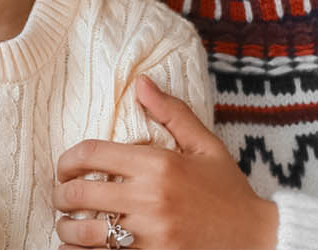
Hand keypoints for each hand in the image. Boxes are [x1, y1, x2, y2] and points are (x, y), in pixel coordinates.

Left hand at [52, 77, 277, 248]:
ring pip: (83, 233)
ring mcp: (149, 235)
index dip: (67, 161)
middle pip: (79, 195)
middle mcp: (150, 199)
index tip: (65, 169)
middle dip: (61, 196)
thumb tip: (140, 83)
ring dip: (67, 229)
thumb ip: (172, 113)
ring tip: (69, 226)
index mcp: (159, 165)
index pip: (91, 154)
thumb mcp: (206, 147)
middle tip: (62, 198)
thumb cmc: (228, 192)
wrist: (256, 239)